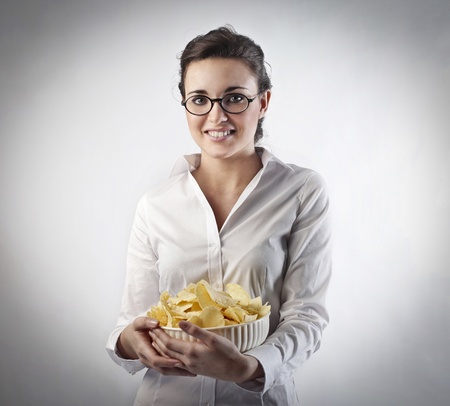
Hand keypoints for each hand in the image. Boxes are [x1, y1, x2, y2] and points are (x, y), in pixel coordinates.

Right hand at [117, 317, 195, 376]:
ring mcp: (150, 363)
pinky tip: (186, 369)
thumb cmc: (136, 330)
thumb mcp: (138, 323)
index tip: (179, 360)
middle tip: (191, 369)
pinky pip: (165, 369)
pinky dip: (175, 370)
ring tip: (192, 372)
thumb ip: (146, 322)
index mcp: (143, 349)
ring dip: (178, 373)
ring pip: (164, 371)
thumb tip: (156, 323)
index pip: (155, 359)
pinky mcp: (155, 364)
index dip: (167, 361)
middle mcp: (146, 359)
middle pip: (162, 369)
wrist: (129, 340)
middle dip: (176, 370)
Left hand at [149, 321, 263, 382]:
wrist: (235, 370)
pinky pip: (176, 363)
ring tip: (156, 341)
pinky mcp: (194, 370)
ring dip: (161, 349)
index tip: (153, 326)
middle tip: (150, 331)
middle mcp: (188, 361)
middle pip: (167, 351)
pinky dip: (169, 357)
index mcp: (191, 352)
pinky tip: (169, 354)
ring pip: (170, 359)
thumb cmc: (227, 353)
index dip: (160, 334)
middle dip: (157, 341)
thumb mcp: (213, 339)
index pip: (169, 343)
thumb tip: (180, 322)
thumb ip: (195, 331)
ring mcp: (190, 367)